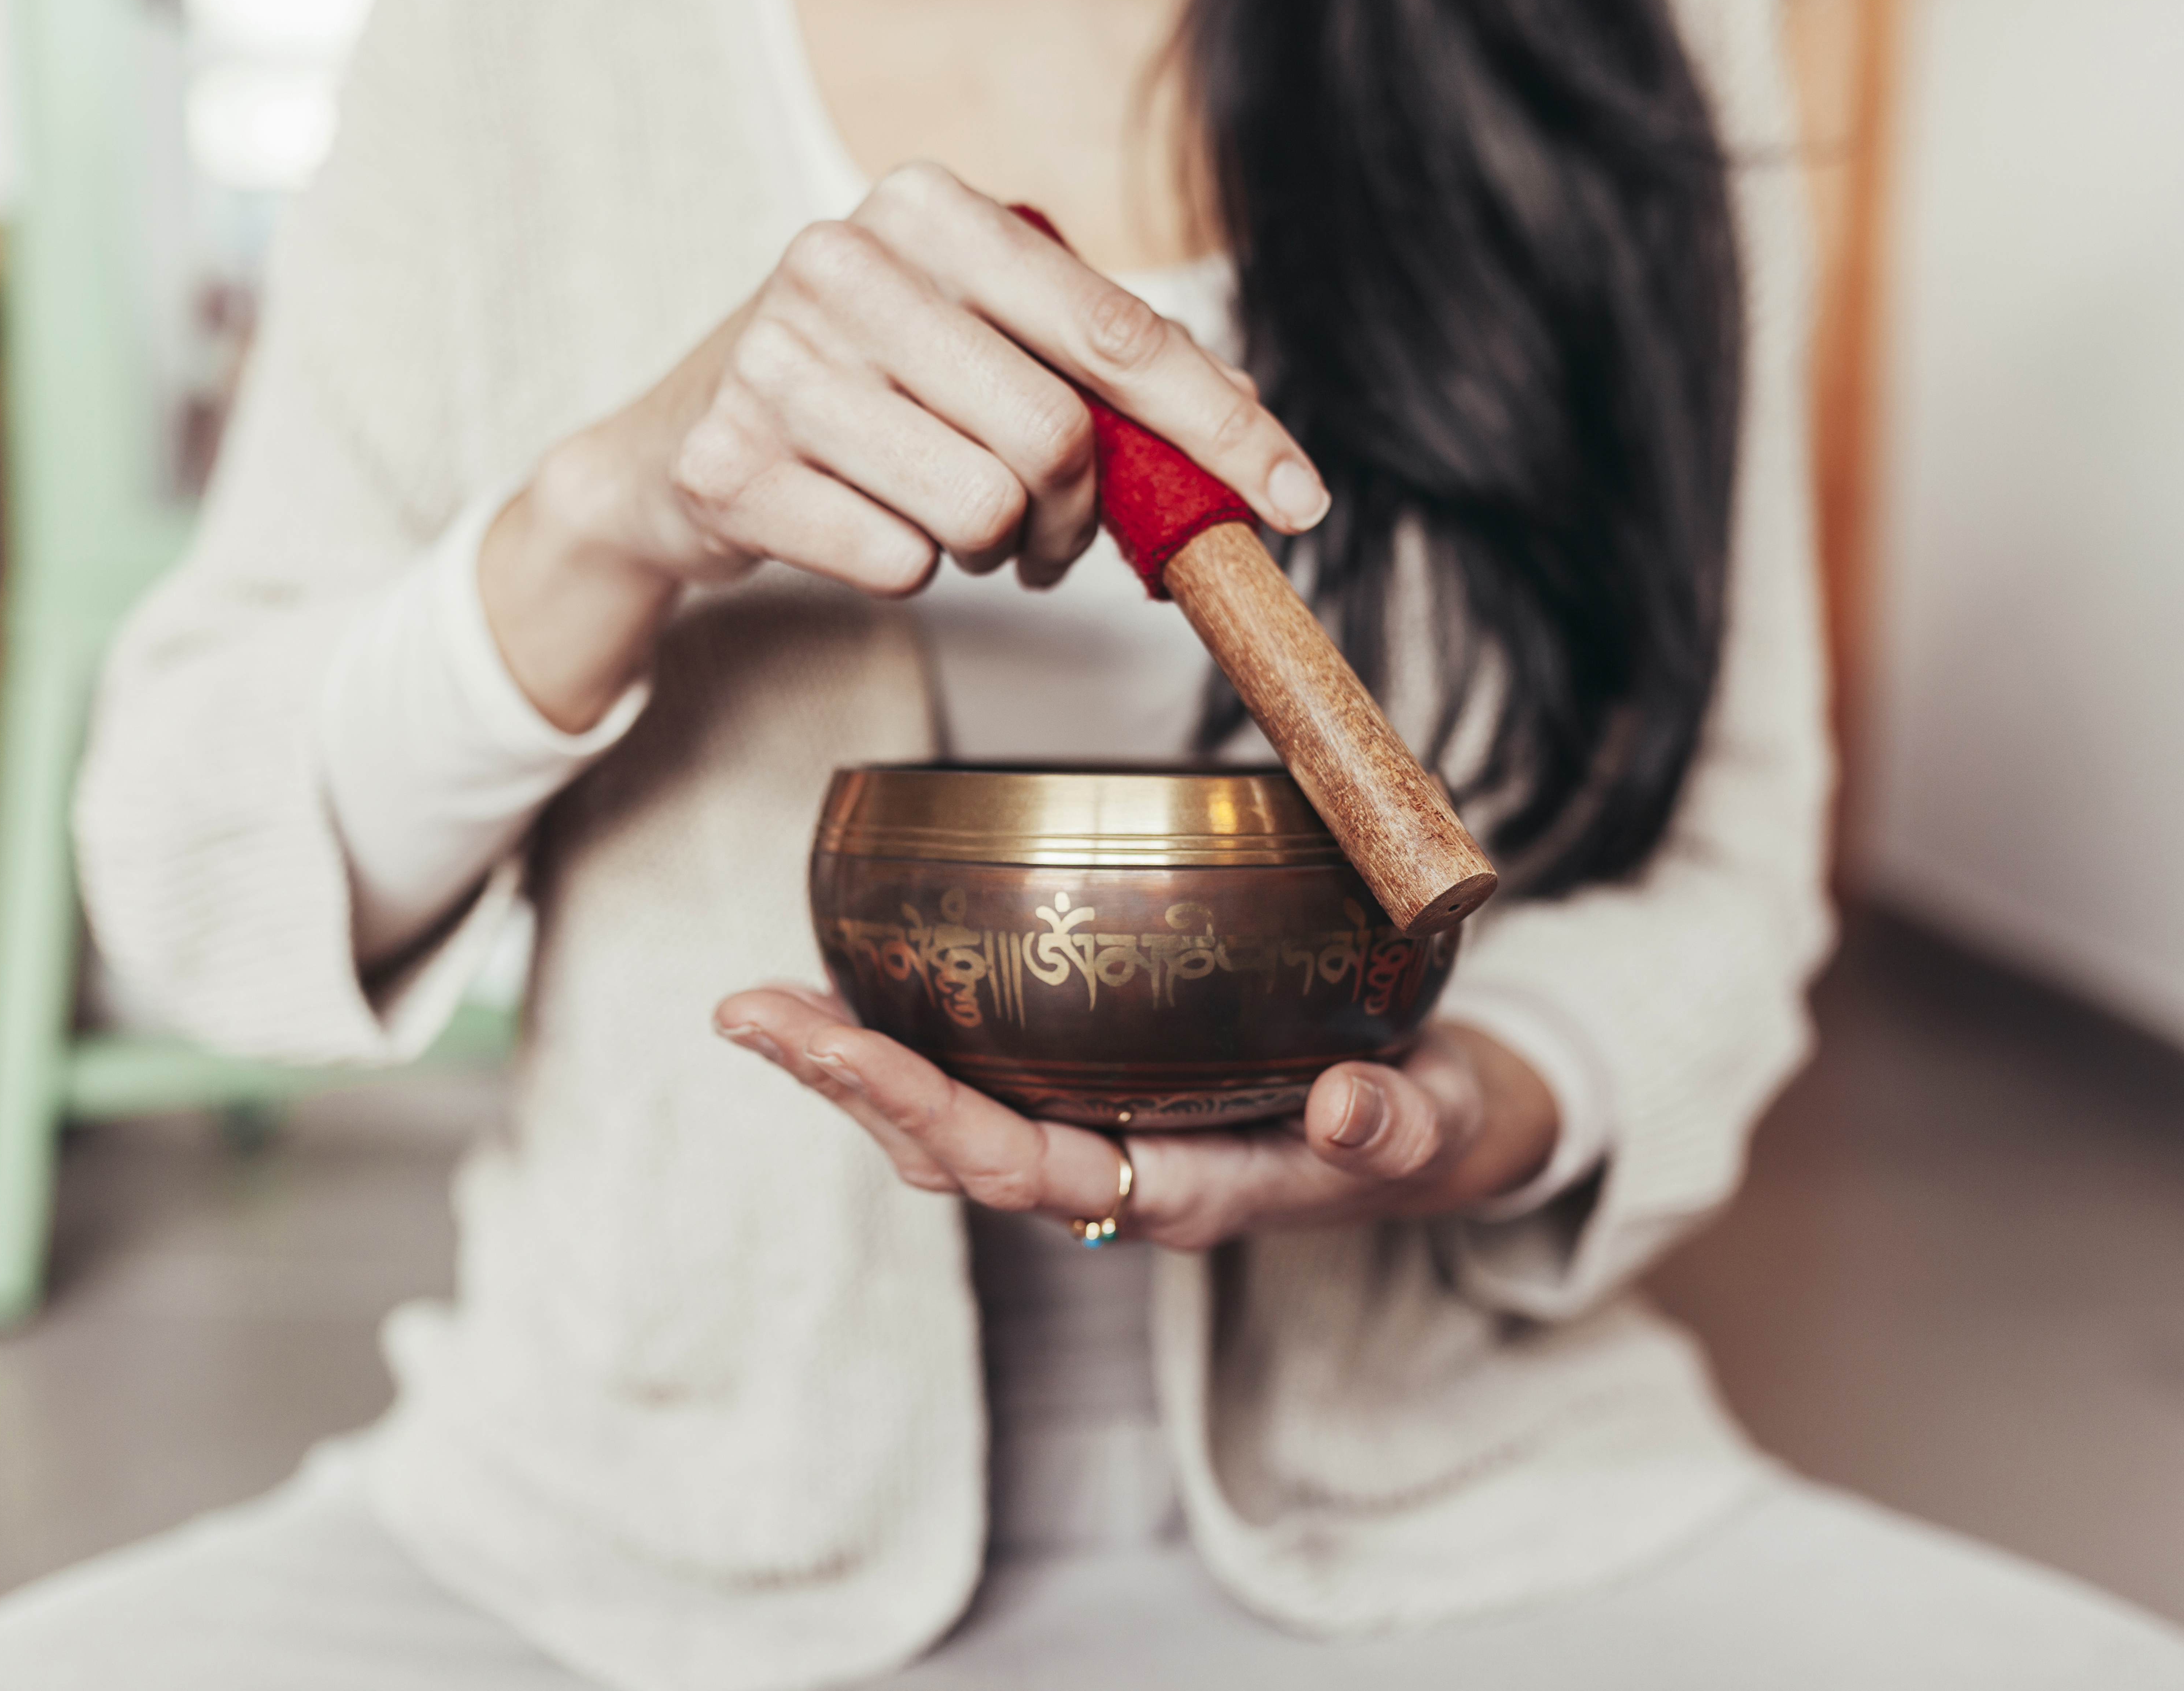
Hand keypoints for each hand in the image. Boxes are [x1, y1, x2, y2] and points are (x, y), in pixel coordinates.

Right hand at [480, 161, 1329, 730]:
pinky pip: (899, 565)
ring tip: (947, 523)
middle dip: (1077, 516)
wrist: (669, 449)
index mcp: (925, 208)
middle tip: (1048, 540)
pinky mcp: (731, 464)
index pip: (1118, 332)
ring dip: (990, 548)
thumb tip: (1244, 431)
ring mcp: (777, 364)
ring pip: (982, 509)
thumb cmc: (857, 391)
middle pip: (1056, 437)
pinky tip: (863, 527)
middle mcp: (844, 262)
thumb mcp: (969, 337)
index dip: (1222, 427)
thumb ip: (1095, 368)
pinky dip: (906, 572)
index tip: (1295, 499)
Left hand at [713, 985, 1561, 1250]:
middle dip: (850, 1085)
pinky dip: (902, 1043)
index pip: (1031, 1168)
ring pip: (947, 1122)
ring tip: (757, 1005)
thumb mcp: (1435, 1122)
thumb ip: (1395, 1126)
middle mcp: (1118, 1175)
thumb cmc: (1422, 1120)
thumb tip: (1343, 1111)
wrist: (1431, 1125)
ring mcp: (1098, 1139)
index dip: (932, 1115)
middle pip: (954, 1150)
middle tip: (748, 1011)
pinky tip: (844, 991)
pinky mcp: (1094, 1096)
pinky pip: (977, 1083)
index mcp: (1183, 1192)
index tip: (843, 1054)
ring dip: (850, 1066)